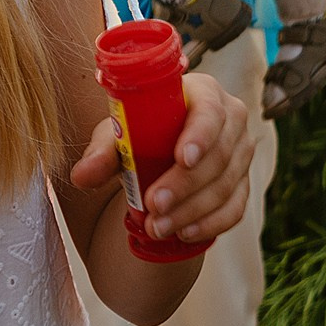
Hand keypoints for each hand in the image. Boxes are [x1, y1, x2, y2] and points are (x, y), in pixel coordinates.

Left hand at [69, 73, 253, 243]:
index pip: (210, 110)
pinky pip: (235, 207)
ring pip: (226, 185)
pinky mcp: (242, 181)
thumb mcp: (119, 134)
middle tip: (154, 206)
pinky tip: (184, 233)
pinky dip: (210, 224)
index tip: (182, 160)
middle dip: (185, 186)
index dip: (200, 135)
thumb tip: (82, 175)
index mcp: (204, 92)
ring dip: (191, 210)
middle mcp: (231, 118)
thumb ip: (102, 152)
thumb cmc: (140, 131)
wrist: (159, 147)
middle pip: (219, 154)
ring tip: (158, 226)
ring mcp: (241, 152)